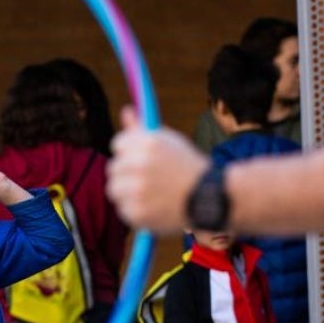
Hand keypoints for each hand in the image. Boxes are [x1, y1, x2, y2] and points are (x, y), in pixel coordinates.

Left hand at [107, 107, 208, 232]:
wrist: (210, 199)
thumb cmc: (188, 168)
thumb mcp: (169, 142)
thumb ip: (142, 129)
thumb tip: (125, 110)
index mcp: (149, 143)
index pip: (118, 144)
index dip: (129, 152)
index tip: (141, 159)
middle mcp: (141, 165)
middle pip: (113, 167)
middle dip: (127, 173)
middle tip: (146, 179)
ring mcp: (138, 190)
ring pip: (114, 189)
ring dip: (127, 192)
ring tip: (148, 194)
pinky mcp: (137, 212)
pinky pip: (122, 209)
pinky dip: (134, 210)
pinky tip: (152, 207)